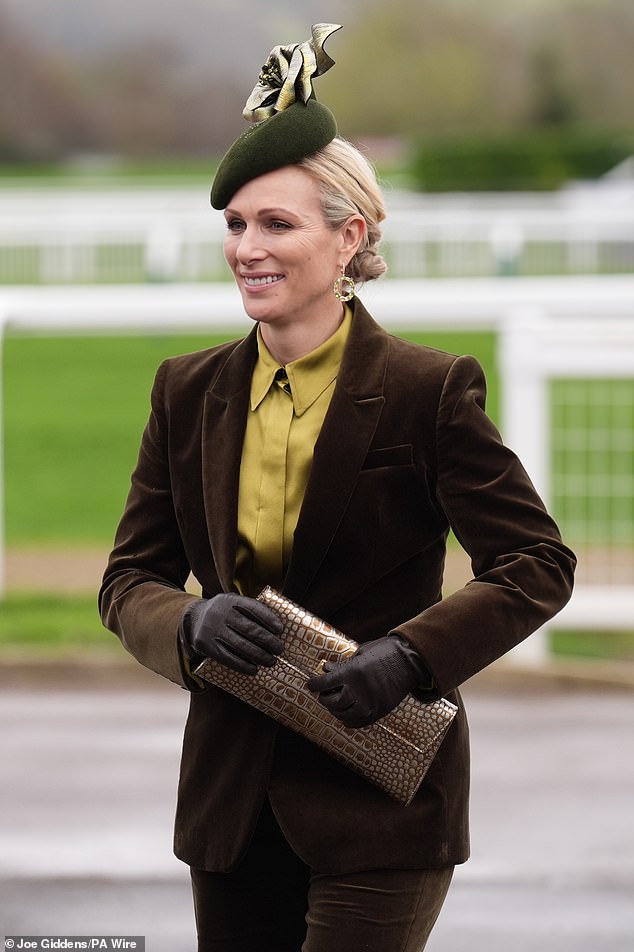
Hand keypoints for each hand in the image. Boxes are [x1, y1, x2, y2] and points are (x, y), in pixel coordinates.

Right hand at [179, 594, 283, 675]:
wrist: (193, 618)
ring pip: (240, 645)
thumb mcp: (234, 603)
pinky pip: (227, 658)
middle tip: (279, 649)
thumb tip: (277, 628)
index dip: (269, 619)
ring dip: (259, 656)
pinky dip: (243, 665)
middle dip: (268, 641)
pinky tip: (254, 669)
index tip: (280, 630)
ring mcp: (212, 630)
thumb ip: (251, 610)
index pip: (254, 608)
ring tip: (271, 661)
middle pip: (249, 629)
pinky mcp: (206, 645)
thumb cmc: (223, 613)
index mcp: (230, 600)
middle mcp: (220, 613)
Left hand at [307, 635, 428, 727]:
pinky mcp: (379, 711)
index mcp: (353, 672)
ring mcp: (370, 703)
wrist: (410, 661)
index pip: (325, 683)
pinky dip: (349, 720)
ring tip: (334, 704)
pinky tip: (346, 715)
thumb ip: (343, 664)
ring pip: (344, 714)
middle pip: (333, 702)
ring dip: (335, 710)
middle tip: (323, 695)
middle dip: (324, 699)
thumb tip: (327, 669)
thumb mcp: (361, 653)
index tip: (311, 685)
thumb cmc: (385, 651)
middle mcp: (359, 690)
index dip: (315, 684)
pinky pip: (359, 722)